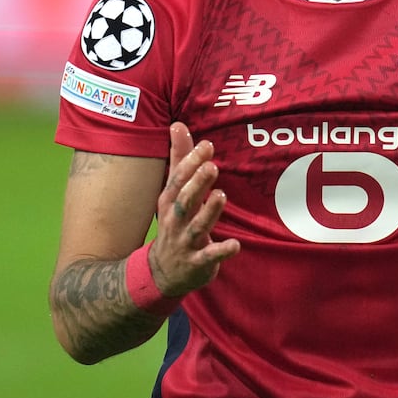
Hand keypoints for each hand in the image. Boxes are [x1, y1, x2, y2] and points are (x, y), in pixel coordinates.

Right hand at [148, 123, 240, 296]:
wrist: (162, 272)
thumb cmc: (173, 222)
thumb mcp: (172, 192)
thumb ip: (179, 159)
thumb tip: (178, 125)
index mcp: (170, 201)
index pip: (178, 179)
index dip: (191, 162)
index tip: (207, 145)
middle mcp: (175, 220)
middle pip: (185, 200)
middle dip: (197, 184)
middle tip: (212, 166)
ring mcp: (185, 242)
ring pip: (197, 226)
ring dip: (209, 211)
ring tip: (220, 195)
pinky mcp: (197, 262)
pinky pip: (209, 256)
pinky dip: (222, 251)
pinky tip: (235, 244)